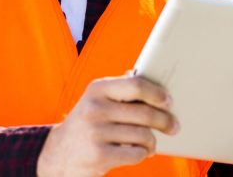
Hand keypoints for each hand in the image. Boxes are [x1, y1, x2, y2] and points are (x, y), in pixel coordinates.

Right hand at [37, 74, 179, 176]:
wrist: (59, 153)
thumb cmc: (87, 123)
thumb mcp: (96, 100)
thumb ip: (120, 89)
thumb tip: (146, 77)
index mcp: (97, 89)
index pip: (136, 85)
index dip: (157, 94)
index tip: (168, 101)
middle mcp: (95, 108)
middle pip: (145, 113)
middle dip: (165, 121)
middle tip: (174, 127)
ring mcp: (95, 132)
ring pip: (143, 135)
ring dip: (152, 142)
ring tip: (150, 143)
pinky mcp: (99, 155)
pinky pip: (136, 153)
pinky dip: (142, 154)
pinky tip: (138, 152)